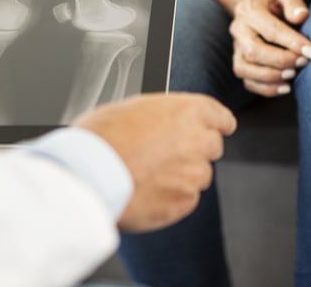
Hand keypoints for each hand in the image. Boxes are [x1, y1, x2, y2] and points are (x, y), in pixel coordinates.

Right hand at [73, 93, 236, 232]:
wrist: (89, 175)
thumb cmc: (101, 138)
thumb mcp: (130, 108)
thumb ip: (160, 116)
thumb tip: (161, 123)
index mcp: (188, 112)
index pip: (220, 116)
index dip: (219, 123)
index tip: (221, 128)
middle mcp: (198, 141)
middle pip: (212, 146)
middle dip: (196, 150)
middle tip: (167, 155)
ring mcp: (193, 174)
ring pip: (199, 175)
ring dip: (183, 175)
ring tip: (149, 175)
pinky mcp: (183, 203)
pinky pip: (186, 200)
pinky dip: (172, 198)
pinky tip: (147, 192)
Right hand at [229, 0, 310, 96]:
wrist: (263, 6)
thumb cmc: (279, 0)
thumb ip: (293, 0)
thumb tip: (301, 16)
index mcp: (249, 9)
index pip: (270, 30)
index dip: (291, 43)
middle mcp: (238, 29)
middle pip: (253, 52)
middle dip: (281, 60)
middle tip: (303, 62)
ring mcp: (236, 47)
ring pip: (244, 68)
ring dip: (271, 76)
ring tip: (293, 74)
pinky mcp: (239, 62)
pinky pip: (246, 81)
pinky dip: (266, 88)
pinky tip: (286, 86)